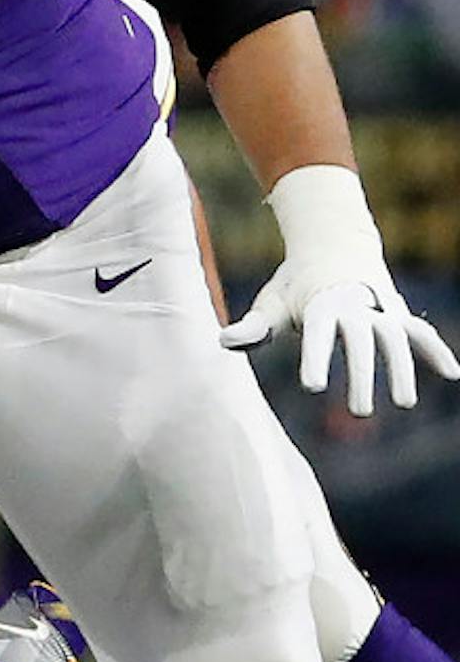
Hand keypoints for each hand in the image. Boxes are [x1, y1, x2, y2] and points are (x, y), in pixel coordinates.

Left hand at [219, 165, 457, 414]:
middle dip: (363, 374)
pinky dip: (436, 350)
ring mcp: (380, 309)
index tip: (312, 387)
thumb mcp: (271, 302)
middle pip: (361, 341)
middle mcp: (355, 306)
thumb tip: (224, 341)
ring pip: (395, 338)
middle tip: (360, 412)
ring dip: (403, 369)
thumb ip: (252, 326)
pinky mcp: (398, 315)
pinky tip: (452, 374)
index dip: (315, 358)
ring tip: (404, 403)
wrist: (333, 248)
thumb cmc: (294, 286)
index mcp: (320, 304)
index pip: (317, 334)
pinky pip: (421, 332)